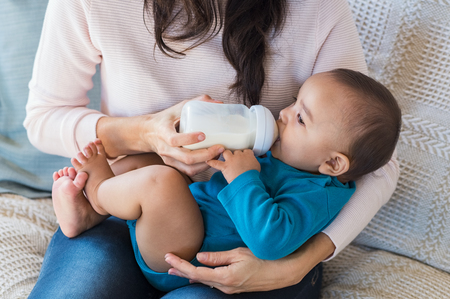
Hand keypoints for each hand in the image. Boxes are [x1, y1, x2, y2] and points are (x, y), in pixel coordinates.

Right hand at [98, 95, 224, 176]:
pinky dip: (202, 167)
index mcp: (163, 132)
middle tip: (220, 147)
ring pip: (189, 167)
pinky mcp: (173, 165)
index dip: (189, 139)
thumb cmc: (165, 119)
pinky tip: (212, 160)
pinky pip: (189, 171)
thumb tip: (219, 103)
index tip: (204, 135)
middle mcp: (165, 148)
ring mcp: (169, 159)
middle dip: (206, 155)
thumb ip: (197, 102)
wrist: (147, 133)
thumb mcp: (177, 108)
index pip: (174, 140)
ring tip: (218, 154)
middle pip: (186, 157)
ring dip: (206, 163)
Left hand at [164, 233, 334, 293]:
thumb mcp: (239, 253)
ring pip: (205, 281)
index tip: (168, 258)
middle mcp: (225, 286)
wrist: (282, 272)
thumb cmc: (263, 259)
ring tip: (177, 269)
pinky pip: (214, 282)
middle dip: (181, 271)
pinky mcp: (234, 287)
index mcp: (225, 277)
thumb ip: (217, 257)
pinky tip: (197, 273)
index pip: (196, 272)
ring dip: (190, 274)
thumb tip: (199, 256)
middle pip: (197, 279)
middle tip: (167, 264)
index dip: (180, 265)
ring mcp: (230, 288)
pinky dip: (202, 276)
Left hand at [207, 149, 260, 182]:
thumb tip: (252, 162)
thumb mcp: (257, 166)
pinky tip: (208, 161)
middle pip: (235, 151)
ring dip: (225, 154)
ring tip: (225, 157)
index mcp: (248, 154)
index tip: (244, 156)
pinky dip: (211, 162)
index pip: (245, 150)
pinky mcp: (225, 167)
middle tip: (235, 159)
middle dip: (235, 155)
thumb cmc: (253, 175)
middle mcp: (239, 155)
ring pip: (226, 152)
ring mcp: (231, 160)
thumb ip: (253, 161)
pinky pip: (216, 163)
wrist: (247, 181)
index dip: (244, 154)